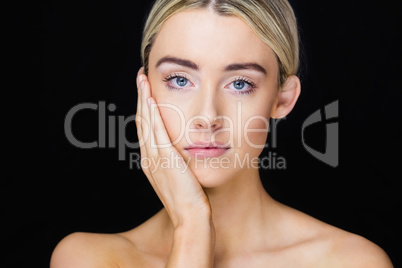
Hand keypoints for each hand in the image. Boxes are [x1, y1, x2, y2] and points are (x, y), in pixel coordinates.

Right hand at [136, 68, 211, 227]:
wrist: (191, 218)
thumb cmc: (190, 200)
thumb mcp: (179, 177)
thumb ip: (176, 161)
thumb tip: (181, 149)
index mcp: (151, 161)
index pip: (145, 128)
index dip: (144, 107)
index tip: (146, 90)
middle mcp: (149, 158)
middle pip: (141, 120)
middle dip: (140, 97)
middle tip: (141, 76)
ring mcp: (155, 158)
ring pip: (145, 122)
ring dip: (143, 98)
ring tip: (142, 78)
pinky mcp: (166, 159)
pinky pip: (156, 131)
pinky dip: (152, 113)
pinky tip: (150, 97)